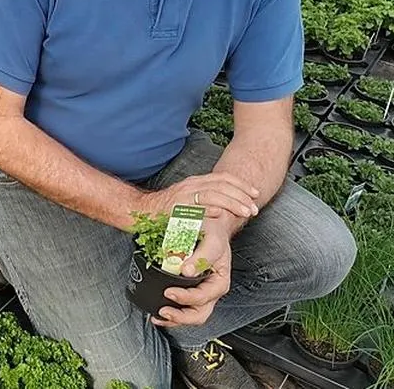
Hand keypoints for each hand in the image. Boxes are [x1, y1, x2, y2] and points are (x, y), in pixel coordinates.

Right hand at [132, 172, 259, 222]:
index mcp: (195, 182)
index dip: (241, 185)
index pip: (223, 178)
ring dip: (232, 203)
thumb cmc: (163, 210)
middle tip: (254, 208)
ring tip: (245, 212)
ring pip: (213, 194)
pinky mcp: (174, 209)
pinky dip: (207, 209)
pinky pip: (193, 207)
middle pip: (222, 185)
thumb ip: (203, 199)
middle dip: (241, 195)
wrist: (138, 212)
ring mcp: (183, 196)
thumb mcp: (187, 200)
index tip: (255, 194)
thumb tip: (223, 206)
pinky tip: (219, 214)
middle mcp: (190, 186)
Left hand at [152, 223, 231, 327]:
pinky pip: (184, 309)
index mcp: (220, 279)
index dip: (186, 297)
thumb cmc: (212, 231)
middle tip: (164, 310)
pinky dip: (172, 314)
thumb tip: (186, 270)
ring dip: (175, 319)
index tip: (170, 292)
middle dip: (181, 316)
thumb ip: (201, 255)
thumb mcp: (211, 239)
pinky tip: (158, 314)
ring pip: (192, 315)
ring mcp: (202, 292)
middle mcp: (212, 289)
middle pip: (200, 313)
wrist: (209, 226)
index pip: (204, 295)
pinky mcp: (191, 291)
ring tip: (159, 316)